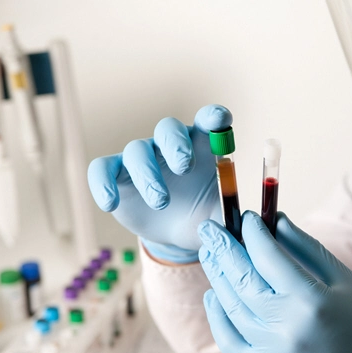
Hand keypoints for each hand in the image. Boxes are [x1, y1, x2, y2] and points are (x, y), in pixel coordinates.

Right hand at [87, 104, 231, 262]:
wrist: (177, 235)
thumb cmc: (204, 214)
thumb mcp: (223, 216)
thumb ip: (236, 213)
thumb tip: (250, 224)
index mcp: (203, 147)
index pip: (208, 120)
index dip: (213, 117)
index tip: (221, 122)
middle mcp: (171, 146)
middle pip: (168, 128)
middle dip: (176, 144)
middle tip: (185, 167)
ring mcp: (142, 159)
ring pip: (136, 150)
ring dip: (148, 175)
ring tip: (161, 201)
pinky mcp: (117, 176)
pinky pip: (101, 170)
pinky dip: (102, 184)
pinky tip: (111, 204)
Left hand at [198, 211, 351, 352]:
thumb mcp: (344, 280)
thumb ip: (306, 248)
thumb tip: (275, 219)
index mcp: (311, 300)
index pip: (268, 255)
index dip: (253, 232)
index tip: (246, 218)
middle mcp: (287, 327)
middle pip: (242, 278)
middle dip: (223, 247)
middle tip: (209, 227)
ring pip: (231, 306)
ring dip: (216, 276)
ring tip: (210, 253)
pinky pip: (229, 340)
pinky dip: (217, 315)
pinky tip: (214, 294)